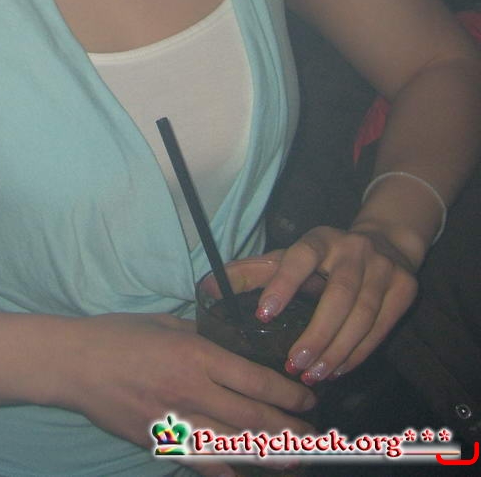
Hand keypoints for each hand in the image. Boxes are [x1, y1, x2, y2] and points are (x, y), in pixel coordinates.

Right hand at [55, 310, 315, 459]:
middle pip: (252, 419)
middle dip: (290, 430)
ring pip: (233, 448)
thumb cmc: (118, 335)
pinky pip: (201, 464)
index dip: (288, 394)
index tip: (308, 398)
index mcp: (195, 354)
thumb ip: (200, 335)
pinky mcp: (159, 443)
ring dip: (270, 457)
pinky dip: (228, 472)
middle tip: (315, 436)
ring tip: (297, 461)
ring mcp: (175, 422)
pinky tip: (245, 475)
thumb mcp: (165, 322)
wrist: (74, 363)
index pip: (254, 380)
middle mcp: (191, 391)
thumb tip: (231, 343)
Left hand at [253, 227, 417, 385]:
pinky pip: (381, 328)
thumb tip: (210, 288)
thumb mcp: (290, 255)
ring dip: (338, 350)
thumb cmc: (325, 256)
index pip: (300, 257)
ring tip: (313, 375)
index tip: (263, 314)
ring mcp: (383, 268)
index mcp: (320, 239)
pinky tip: (338, 370)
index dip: (283, 284)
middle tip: (294, 363)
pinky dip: (359, 353)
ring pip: (363, 314)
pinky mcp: (405, 288)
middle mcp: (353, 249)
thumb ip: (252, 272)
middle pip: (338, 294)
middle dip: (317, 333)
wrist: (387, 241)